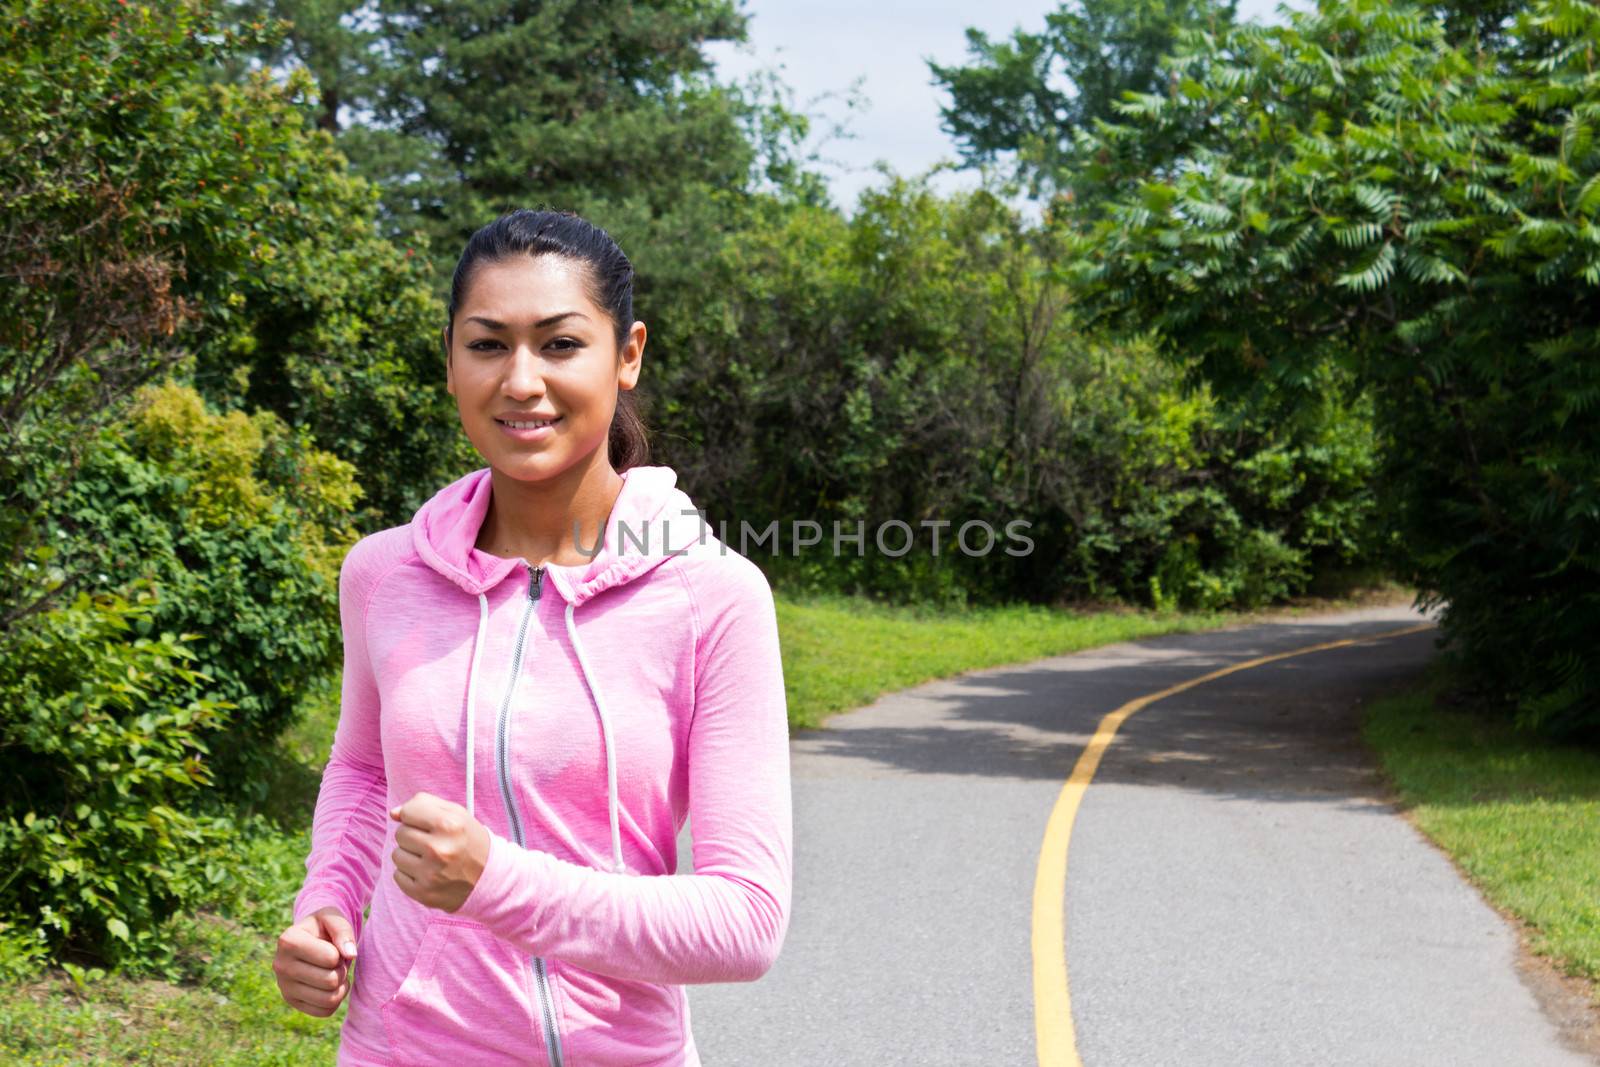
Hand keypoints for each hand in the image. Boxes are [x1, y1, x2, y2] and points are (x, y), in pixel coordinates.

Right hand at [274, 906, 355, 1016]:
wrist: (310, 938)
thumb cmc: (324, 927)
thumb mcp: (334, 918)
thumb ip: (343, 931)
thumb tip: (351, 955)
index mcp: (288, 941)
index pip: (331, 958)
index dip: (341, 952)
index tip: (334, 946)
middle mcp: (280, 966)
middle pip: (331, 981)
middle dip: (342, 970)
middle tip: (337, 961)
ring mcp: (284, 987)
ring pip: (329, 999)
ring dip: (342, 986)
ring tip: (335, 972)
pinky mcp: (291, 1002)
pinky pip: (325, 1011)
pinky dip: (336, 999)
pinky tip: (331, 986)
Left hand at [390, 791, 490, 912]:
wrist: (489, 878)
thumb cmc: (469, 841)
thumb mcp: (456, 814)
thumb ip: (424, 804)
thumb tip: (393, 814)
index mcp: (449, 825)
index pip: (408, 812)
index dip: (416, 816)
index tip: (427, 823)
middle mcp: (438, 850)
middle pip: (400, 834)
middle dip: (413, 836)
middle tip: (433, 842)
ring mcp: (430, 874)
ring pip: (396, 855)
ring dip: (410, 855)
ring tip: (430, 858)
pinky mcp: (423, 893)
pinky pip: (398, 876)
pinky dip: (409, 874)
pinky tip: (427, 872)